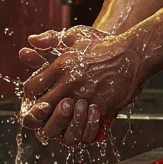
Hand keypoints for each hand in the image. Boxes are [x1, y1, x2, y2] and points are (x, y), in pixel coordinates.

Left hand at [19, 27, 146, 144]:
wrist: (133, 54)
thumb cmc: (104, 45)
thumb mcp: (75, 36)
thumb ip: (50, 39)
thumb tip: (30, 41)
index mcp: (61, 66)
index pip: (32, 87)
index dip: (29, 96)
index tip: (34, 99)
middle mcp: (70, 82)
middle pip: (42, 108)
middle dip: (38, 114)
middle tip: (42, 115)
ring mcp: (86, 96)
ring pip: (61, 121)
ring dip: (58, 124)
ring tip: (60, 122)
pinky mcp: (101, 107)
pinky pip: (83, 125)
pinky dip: (79, 127)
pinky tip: (78, 123)